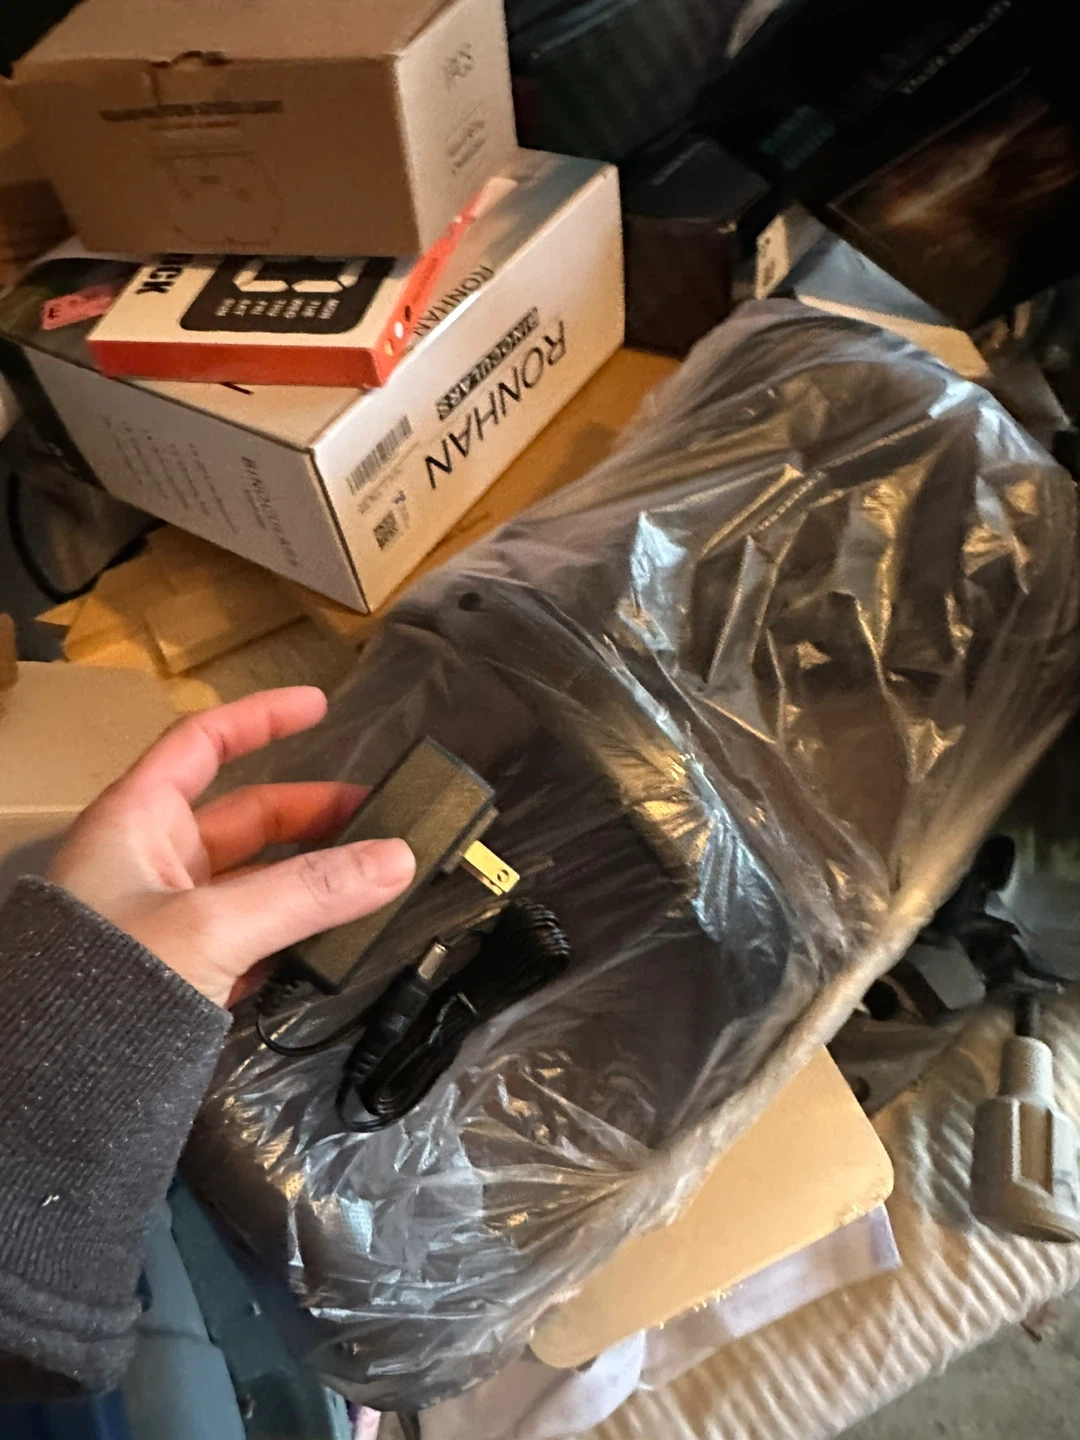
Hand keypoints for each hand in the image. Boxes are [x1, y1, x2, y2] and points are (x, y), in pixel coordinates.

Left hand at [49, 687, 414, 1007]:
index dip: (260, 719)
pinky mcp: (188, 970)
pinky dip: (297, 932)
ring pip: (257, 880)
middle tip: (381, 823)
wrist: (55, 1090)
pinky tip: (339, 939)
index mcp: (137, 820)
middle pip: (246, 817)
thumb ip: (308, 891)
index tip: (320, 707)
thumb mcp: (214, 925)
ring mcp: (170, 918)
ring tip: (375, 882)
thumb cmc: (112, 979)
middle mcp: (152, 860)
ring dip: (313, 879)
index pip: (202, 743)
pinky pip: (255, 935)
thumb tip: (396, 858)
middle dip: (314, 815)